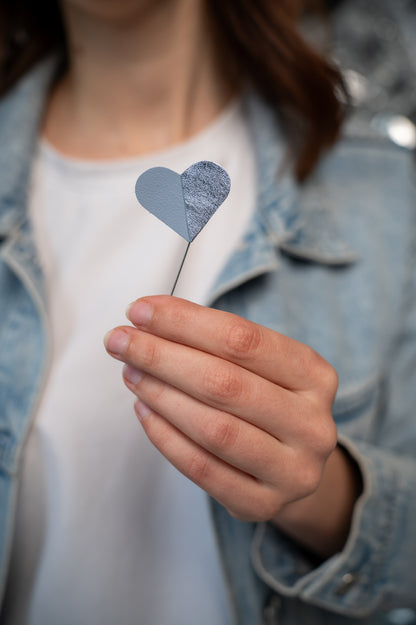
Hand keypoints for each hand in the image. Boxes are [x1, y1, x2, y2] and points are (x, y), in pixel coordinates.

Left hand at [104, 296, 338, 526]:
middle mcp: (313, 425)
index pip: (244, 340)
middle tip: (119, 340)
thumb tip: (148, 319)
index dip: (186, 322)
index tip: (140, 310)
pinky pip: (202, 469)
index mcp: (315, 376)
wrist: (292, 466)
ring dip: (160, 395)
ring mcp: (292, 471)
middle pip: (225, 384)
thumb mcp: (259, 366)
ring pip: (214, 428)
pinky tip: (144, 409)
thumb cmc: (265, 400)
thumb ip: (214, 342)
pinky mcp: (262, 505)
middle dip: (162, 356)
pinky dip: (164, 436)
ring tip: (130, 372)